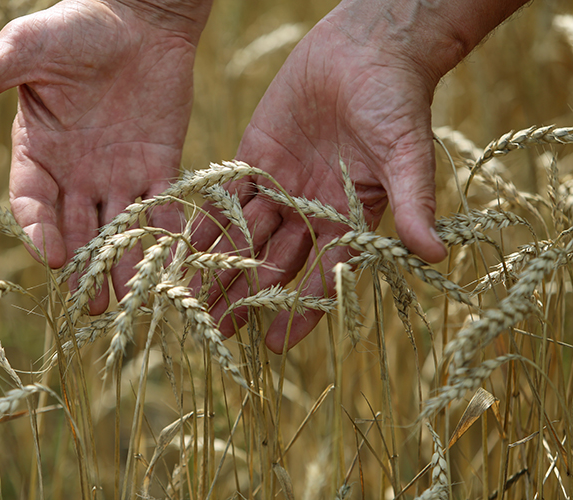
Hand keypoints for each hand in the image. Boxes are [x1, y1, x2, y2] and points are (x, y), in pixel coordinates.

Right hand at [0, 0, 208, 312]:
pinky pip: (163, 206)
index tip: (50, 255)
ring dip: (124, 263)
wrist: (138, 17)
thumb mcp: (28, 48)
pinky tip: (174, 263)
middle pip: (77, 228)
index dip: (39, 228)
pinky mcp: (160, 165)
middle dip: (84, 267)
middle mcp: (77, 172)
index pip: (32, 201)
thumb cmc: (77, 27)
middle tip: (91, 306)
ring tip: (131, 300)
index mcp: (39, 151)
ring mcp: (119, 173)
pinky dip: (167, 234)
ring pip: (120, 228)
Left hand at [194, 8, 449, 352]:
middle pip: (274, 261)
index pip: (322, 273)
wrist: (366, 48)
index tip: (275, 342)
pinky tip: (181, 243)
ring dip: (218, 264)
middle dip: (246, 294)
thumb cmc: (396, 101)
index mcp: (348, 218)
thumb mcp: (407, 154)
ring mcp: (280, 185)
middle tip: (217, 328)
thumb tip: (434, 255)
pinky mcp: (255, 157)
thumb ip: (413, 203)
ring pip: (244, 234)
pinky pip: (227, 195)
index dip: (301, 307)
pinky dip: (205, 219)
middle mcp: (310, 210)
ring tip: (190, 295)